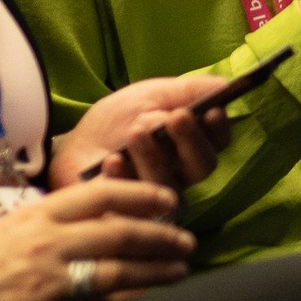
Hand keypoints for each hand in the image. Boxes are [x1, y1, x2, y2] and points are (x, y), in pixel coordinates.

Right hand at [0, 175, 190, 300]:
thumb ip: (52, 220)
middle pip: (121, 232)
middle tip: (186, 240)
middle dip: (162, 235)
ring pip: (121, 271)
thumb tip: (101, 211)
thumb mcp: (9, 229)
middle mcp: (47, 244)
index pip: (101, 194)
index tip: (169, 199)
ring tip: (180, 271)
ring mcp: (52, 282)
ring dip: (158, 271)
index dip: (142, 194)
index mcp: (37, 215)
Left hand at [53, 69, 241, 193]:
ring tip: (137, 131)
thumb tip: (224, 86)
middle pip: (202, 166)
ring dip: (155, 155)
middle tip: (177, 117)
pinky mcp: (127, 213)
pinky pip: (132, 205)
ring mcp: (155, 197)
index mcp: (191, 144)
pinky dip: (123, 177)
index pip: (218, 140)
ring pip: (168, 186)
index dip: (219, 128)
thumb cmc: (118, 120)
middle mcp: (181, 173)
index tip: (212, 110)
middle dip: (192, 140)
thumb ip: (188, 91)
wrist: (75, 144)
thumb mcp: (152, 95)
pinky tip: (112, 161)